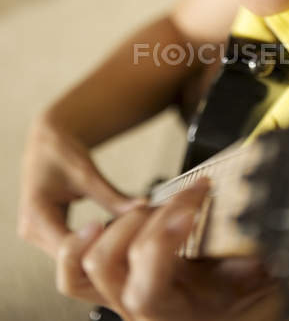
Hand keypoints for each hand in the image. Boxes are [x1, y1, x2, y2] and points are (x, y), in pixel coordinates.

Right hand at [17, 117, 144, 258]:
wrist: (46, 140)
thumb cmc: (60, 150)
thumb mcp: (87, 173)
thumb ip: (112, 196)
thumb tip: (143, 208)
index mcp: (36, 217)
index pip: (69, 252)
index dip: (100, 247)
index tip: (124, 233)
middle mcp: (33, 232)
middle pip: (71, 262)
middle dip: (102, 254)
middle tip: (132, 239)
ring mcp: (40, 236)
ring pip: (74, 260)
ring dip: (100, 252)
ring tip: (126, 237)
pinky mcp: (51, 234)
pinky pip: (75, 249)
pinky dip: (95, 245)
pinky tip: (115, 235)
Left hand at [56, 179, 282, 320]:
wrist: (228, 304)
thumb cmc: (239, 296)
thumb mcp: (254, 282)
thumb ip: (252, 267)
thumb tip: (255, 249)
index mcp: (173, 314)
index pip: (146, 287)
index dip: (163, 242)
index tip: (192, 206)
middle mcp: (137, 308)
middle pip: (111, 263)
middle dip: (146, 220)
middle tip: (183, 202)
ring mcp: (120, 293)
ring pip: (89, 262)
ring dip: (119, 224)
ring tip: (151, 207)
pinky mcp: (113, 278)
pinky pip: (74, 269)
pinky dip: (80, 243)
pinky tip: (100, 222)